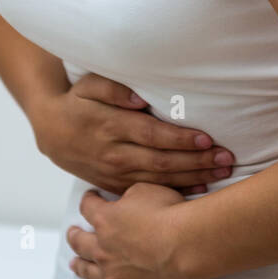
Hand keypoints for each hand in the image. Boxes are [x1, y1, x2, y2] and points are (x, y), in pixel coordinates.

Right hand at [32, 73, 234, 196]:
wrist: (51, 132)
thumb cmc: (77, 102)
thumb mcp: (88, 86)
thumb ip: (113, 88)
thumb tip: (140, 98)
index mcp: (110, 126)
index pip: (152, 135)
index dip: (180, 139)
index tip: (206, 139)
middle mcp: (114, 153)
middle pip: (161, 161)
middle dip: (196, 161)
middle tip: (226, 158)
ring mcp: (115, 173)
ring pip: (159, 180)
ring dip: (192, 177)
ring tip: (221, 173)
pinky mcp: (115, 185)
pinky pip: (149, 192)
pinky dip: (174, 192)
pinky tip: (198, 190)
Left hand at [66, 181, 201, 278]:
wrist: (188, 248)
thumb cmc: (171, 216)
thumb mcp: (147, 190)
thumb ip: (129, 195)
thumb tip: (124, 201)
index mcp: (105, 220)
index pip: (88, 208)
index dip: (89, 201)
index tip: (91, 199)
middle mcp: (103, 249)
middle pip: (80, 243)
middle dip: (75, 236)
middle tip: (73, 234)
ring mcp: (112, 276)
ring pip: (87, 271)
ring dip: (79, 265)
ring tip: (75, 264)